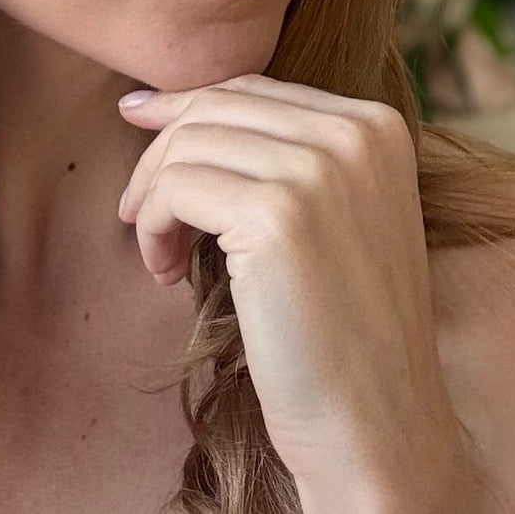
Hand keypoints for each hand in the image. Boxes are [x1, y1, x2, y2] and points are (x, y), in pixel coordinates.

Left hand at [117, 73, 474, 508]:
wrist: (378, 425)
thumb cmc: (342, 328)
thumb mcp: (333, 213)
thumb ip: (280, 152)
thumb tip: (159, 100)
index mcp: (377, 124)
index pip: (253, 88)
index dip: (186, 107)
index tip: (137, 119)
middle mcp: (356, 133)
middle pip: (214, 108)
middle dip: (159, 153)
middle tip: (136, 210)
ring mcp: (320, 170)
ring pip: (187, 144)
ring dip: (153, 198)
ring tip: (161, 254)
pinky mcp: (277, 215)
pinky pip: (175, 188)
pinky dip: (154, 227)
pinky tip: (165, 272)